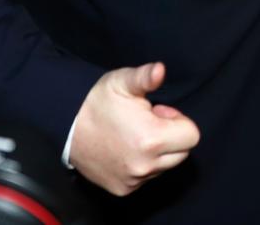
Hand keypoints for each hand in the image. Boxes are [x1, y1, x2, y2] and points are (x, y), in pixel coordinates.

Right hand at [70, 62, 199, 194]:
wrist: (67, 126)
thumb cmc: (98, 101)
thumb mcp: (123, 81)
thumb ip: (146, 76)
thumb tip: (160, 70)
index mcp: (151, 139)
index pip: (192, 136)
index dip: (177, 120)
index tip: (158, 111)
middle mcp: (145, 166)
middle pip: (182, 153)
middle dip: (171, 136)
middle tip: (148, 120)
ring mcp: (133, 181)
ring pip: (165, 166)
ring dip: (158, 151)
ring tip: (136, 132)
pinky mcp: (123, 189)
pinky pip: (147, 177)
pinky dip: (144, 163)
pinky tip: (127, 146)